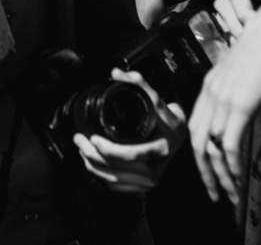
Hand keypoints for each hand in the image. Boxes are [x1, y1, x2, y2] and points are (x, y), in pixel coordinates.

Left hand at [73, 69, 186, 192]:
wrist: (181, 141)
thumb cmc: (169, 122)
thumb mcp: (159, 102)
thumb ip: (140, 85)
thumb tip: (117, 72)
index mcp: (161, 148)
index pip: (131, 154)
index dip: (109, 149)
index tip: (93, 137)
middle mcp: (156, 169)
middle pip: (116, 168)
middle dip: (91, 154)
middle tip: (79, 140)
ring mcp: (149, 181)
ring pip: (113, 178)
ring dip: (91, 164)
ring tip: (81, 148)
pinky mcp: (142, 187)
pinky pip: (116, 185)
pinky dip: (100, 175)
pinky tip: (93, 162)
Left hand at [188, 0, 260, 205]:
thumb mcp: (248, 69)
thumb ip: (242, 87)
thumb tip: (249, 102)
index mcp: (210, 83)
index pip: (196, 124)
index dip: (200, 151)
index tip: (209, 169)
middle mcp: (210, 92)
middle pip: (196, 141)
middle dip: (204, 171)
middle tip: (214, 193)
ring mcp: (222, 99)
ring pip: (210, 148)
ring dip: (219, 177)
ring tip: (229, 196)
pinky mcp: (239, 105)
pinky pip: (227, 145)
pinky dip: (230, 167)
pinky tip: (237, 181)